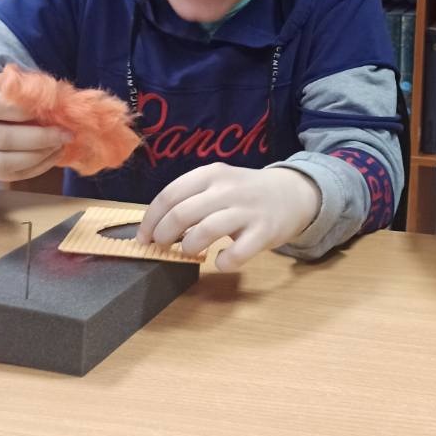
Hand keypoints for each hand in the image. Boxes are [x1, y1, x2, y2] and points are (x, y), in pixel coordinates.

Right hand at [0, 84, 71, 181]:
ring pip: (5, 163)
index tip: (48, 110)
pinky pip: (11, 175)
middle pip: (2, 139)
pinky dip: (37, 168)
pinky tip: (53, 156)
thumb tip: (56, 100)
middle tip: (65, 133)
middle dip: (39, 138)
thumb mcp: (2, 89)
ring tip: (60, 145)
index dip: (22, 110)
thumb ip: (22, 92)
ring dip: (39, 156)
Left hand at [138, 164, 321, 271]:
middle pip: (181, 214)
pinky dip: (223, 262)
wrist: (292, 194)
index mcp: (211, 174)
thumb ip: (191, 199)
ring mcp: (247, 210)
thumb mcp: (218, 184)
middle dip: (164, 235)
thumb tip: (155, 227)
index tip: (143, 237)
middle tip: (163, 246)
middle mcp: (227, 189)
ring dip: (189, 247)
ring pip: (205, 231)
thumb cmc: (245, 193)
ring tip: (189, 251)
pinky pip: (237, 254)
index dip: (150, 220)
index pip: (169, 195)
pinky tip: (221, 260)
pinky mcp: (264, 232)